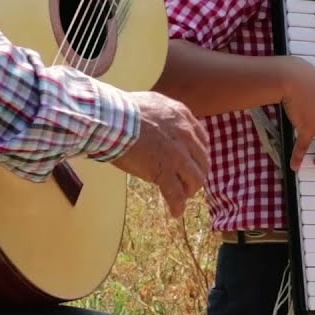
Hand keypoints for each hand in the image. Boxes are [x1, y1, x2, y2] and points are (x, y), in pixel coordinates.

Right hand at [112, 91, 209, 216]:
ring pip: (195, 179)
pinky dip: (177, 205)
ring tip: (183, 196)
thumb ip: (166, 113)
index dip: (198, 154)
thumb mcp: (154, 103)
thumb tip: (163, 120)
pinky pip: (176, 193)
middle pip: (202, 161)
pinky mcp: (163, 171)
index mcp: (183, 118)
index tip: (192, 162)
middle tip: (188, 182)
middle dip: (197, 174)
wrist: (113, 119)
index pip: (201, 140)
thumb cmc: (124, 110)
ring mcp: (177, 155)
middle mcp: (185, 136)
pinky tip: (175, 212)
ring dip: (190, 190)